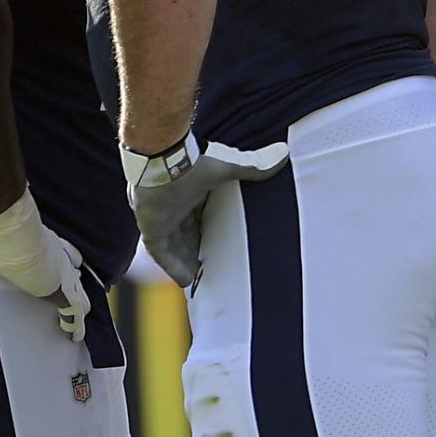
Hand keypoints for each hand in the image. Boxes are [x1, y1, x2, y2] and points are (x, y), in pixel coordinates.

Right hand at [0, 192, 90, 339]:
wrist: (9, 238)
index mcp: (41, 244)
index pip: (60, 253)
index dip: (64, 258)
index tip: (66, 264)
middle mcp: (56, 259)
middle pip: (73, 271)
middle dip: (72, 281)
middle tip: (71, 290)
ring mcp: (64, 276)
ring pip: (79, 292)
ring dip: (78, 304)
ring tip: (77, 318)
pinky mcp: (65, 293)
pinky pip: (76, 312)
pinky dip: (75, 324)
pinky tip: (75, 335)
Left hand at [122, 136, 289, 291]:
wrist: (162, 160)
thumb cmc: (191, 162)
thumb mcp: (227, 169)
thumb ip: (253, 167)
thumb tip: (283, 154)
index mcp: (189, 193)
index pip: (198, 216)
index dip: (208, 229)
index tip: (220, 241)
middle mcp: (173, 208)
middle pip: (186, 234)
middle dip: (196, 249)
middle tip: (212, 266)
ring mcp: (161, 220)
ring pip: (175, 247)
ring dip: (186, 261)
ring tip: (201, 279)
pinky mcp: (152, 230)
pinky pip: (162, 255)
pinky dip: (173, 267)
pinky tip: (185, 282)